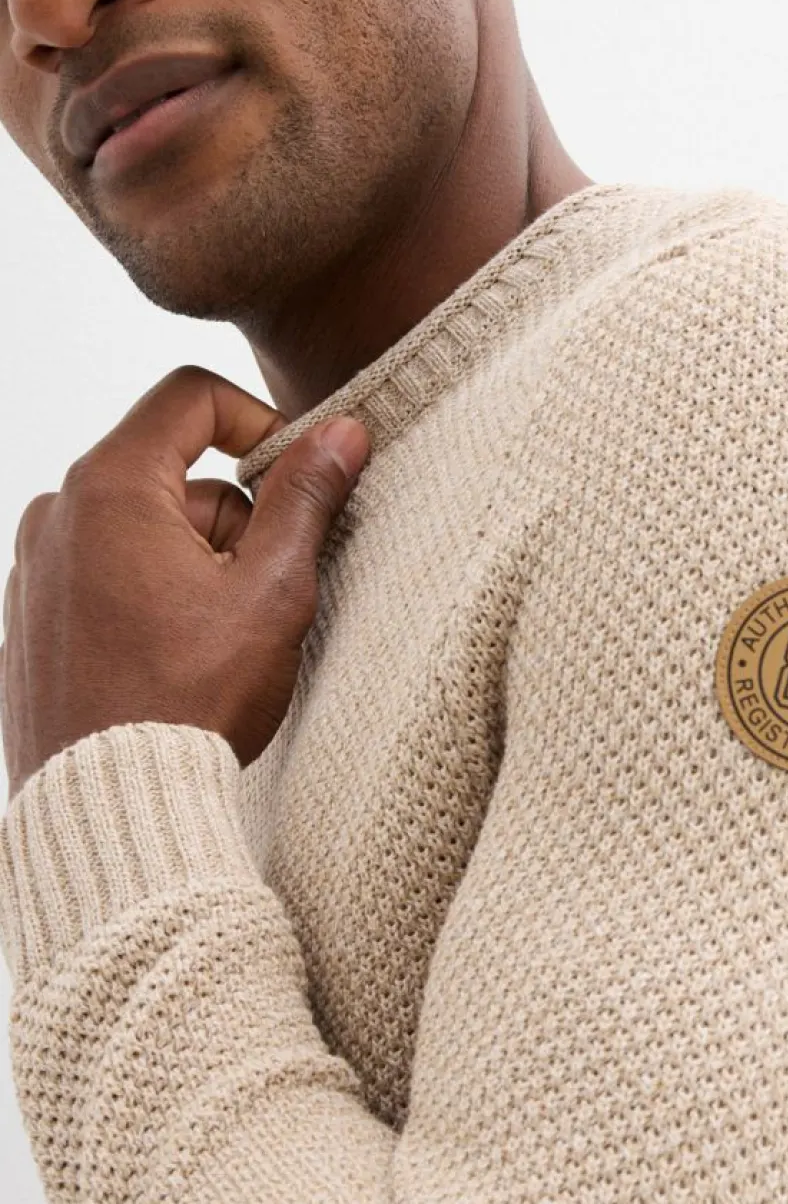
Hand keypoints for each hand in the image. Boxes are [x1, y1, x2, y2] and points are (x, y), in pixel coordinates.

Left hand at [1, 365, 369, 804]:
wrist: (110, 807)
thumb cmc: (191, 702)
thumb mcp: (272, 592)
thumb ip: (305, 499)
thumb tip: (341, 432)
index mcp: (110, 488)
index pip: (191, 396)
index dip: (260, 421)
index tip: (297, 477)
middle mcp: (56, 514)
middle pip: (169, 468)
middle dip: (233, 515)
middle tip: (266, 588)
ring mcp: (33, 569)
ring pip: (139, 525)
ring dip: (194, 560)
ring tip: (221, 638)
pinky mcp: (30, 620)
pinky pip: (103, 574)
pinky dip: (150, 596)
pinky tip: (177, 661)